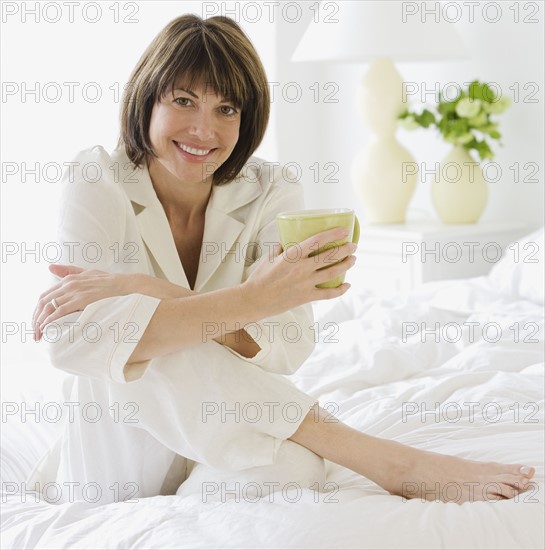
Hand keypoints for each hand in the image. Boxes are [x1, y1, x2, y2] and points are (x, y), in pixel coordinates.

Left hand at [32, 264, 137, 340]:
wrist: (125, 286)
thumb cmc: (109, 281)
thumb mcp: (87, 272)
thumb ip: (69, 270)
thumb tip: (50, 267)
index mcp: (68, 279)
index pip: (45, 296)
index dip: (37, 311)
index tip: (37, 322)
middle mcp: (68, 284)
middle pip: (42, 302)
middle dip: (35, 319)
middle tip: (35, 333)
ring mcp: (74, 292)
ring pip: (48, 307)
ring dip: (40, 322)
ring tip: (39, 335)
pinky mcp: (80, 300)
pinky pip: (59, 311)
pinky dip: (50, 320)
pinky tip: (47, 328)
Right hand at [241, 227, 356, 318]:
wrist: (255, 300)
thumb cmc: (260, 277)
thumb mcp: (270, 256)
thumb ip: (282, 247)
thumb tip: (289, 239)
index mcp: (292, 255)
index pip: (317, 240)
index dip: (333, 234)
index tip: (344, 231)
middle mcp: (302, 268)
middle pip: (330, 256)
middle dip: (345, 249)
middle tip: (353, 246)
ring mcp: (306, 283)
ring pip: (333, 272)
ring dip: (346, 265)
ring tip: (353, 259)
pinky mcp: (306, 296)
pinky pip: (328, 294)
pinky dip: (340, 290)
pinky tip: (347, 285)